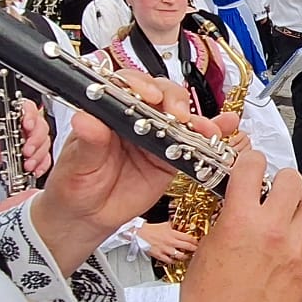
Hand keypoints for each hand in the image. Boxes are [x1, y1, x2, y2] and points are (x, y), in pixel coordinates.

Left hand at [0, 98, 52, 178]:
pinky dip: (41, 165)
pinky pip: (44, 159)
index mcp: (13, 112)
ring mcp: (29, 140)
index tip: (27, 126)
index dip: (31, 116)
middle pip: (41, 128)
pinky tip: (34, 170)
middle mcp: (24, 125)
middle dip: (36, 141)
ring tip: (27, 164)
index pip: (29, 108)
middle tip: (26, 151)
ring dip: (38, 155)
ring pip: (44, 144)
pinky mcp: (31, 154)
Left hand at [29, 69, 237, 273]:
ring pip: (181, 117)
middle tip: (179, 115)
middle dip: (175, 101)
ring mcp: (155, 137)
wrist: (87, 216)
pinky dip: (211, 134)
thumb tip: (87, 120)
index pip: (128, 85)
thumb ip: (87, 141)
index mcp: (109, 110)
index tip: (148, 96)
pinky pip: (192, 143)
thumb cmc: (76, 183)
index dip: (141, 85)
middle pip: (161, 94)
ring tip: (208, 128)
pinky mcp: (170, 158)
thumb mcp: (77, 163)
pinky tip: (225, 127)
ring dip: (198, 119)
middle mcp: (135, 117)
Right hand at [136, 221, 199, 265]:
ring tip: (188, 256)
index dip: (195, 241)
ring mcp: (166, 250)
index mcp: (173, 234)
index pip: (189, 238)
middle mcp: (171, 242)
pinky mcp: (160, 255)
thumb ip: (173, 225)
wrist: (140, 234)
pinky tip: (176, 260)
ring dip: (185, 257)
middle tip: (197, 250)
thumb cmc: (151, 229)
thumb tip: (180, 224)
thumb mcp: (165, 224)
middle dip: (194, 249)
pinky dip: (174, 261)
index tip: (198, 243)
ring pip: (180, 256)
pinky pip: (170, 261)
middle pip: (187, 247)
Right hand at [179, 149, 301, 301]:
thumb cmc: (207, 301)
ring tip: (298, 210)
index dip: (252, 161)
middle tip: (276, 190)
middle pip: (292, 181)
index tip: (252, 165)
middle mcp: (271, 228)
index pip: (252, 168)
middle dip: (283, 181)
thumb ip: (224, 224)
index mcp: (239, 219)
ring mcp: (294, 248)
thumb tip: (235, 210)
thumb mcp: (204, 251)